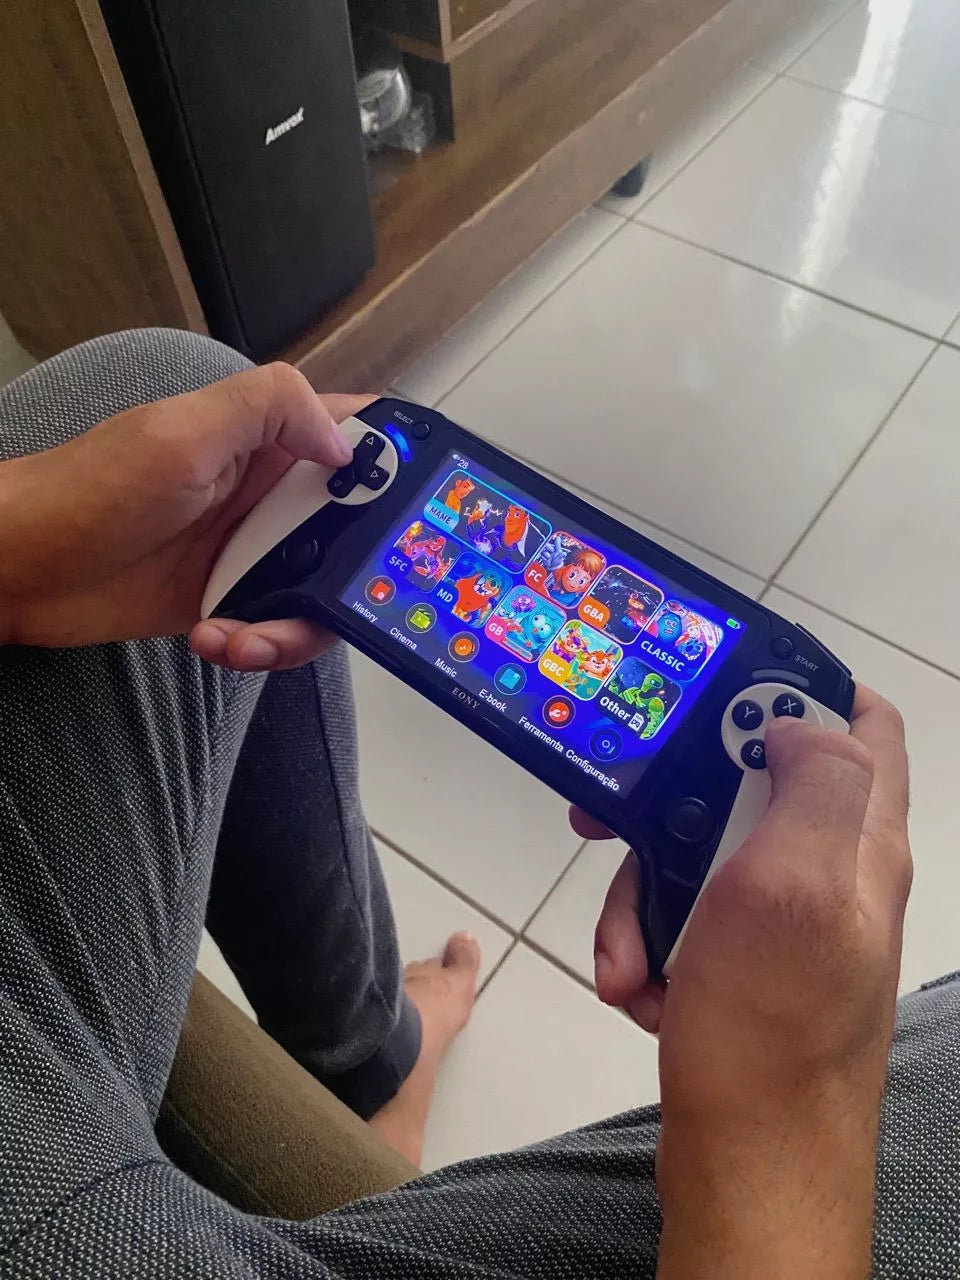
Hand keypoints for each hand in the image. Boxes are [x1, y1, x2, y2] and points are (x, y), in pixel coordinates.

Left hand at [0, 364, 372, 670]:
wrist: (21, 568)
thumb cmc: (91, 490)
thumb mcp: (184, 432)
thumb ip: (271, 410)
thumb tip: (345, 444)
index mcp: (267, 439)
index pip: (356, 435)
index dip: (400, 463)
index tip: (422, 505)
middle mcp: (270, 493)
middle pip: (358, 530)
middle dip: (359, 571)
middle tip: (339, 593)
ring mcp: (252, 550)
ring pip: (324, 592)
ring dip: (298, 624)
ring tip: (243, 634)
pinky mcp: (231, 600)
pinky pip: (279, 628)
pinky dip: (260, 644)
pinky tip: (214, 640)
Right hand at [574, 687, 911, 1276]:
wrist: (747, 1166)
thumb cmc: (771, 1030)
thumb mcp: (796, 886)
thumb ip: (817, 783)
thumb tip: (797, 721)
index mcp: (860, 839)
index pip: (864, 721)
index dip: (798, 686)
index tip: (716, 694)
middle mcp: (829, 870)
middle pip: (747, 786)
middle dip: (672, 807)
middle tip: (611, 826)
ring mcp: (783, 918)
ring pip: (699, 855)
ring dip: (645, 893)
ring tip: (630, 956)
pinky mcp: (742, 961)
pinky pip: (684, 919)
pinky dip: (649, 943)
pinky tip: (639, 985)